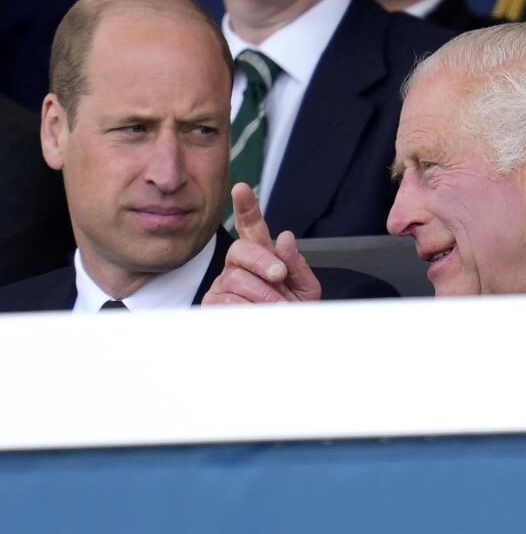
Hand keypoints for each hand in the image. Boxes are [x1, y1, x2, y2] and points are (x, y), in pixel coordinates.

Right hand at [202, 183, 320, 303]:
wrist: (283, 344)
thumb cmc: (292, 315)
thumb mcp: (305, 290)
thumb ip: (297, 264)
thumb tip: (284, 238)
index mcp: (262, 257)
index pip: (252, 228)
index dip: (246, 208)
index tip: (241, 189)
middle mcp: (239, 267)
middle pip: (241, 249)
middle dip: (262, 261)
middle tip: (279, 276)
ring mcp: (224, 285)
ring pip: (236, 278)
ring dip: (262, 295)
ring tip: (275, 309)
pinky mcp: (213, 304)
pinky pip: (227, 300)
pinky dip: (248, 309)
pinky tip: (256, 315)